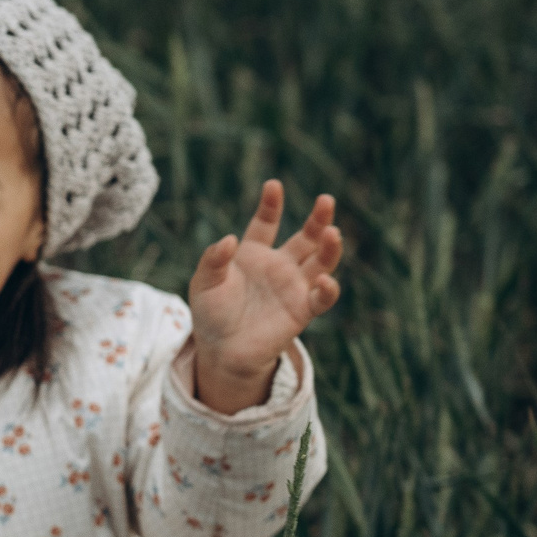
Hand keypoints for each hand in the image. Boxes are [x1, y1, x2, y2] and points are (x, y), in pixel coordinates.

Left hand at [188, 180, 343, 414]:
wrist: (221, 350)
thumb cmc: (212, 313)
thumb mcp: (204, 283)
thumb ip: (213, 260)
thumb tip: (228, 240)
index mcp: (254, 253)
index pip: (266, 223)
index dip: (270, 205)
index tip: (273, 186)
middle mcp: (279, 265)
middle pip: (306, 236)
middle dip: (318, 219)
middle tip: (326, 201)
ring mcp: (294, 286)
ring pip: (321, 261)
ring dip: (329, 247)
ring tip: (332, 232)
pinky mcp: (302, 310)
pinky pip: (322, 297)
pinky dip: (327, 289)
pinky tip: (324, 280)